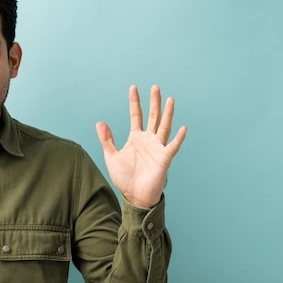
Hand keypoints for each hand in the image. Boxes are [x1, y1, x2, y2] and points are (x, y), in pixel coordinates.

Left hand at [95, 85, 186, 207]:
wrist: (135, 196)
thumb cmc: (124, 178)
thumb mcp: (112, 156)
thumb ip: (107, 140)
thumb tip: (99, 122)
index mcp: (136, 138)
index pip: (136, 115)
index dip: (135, 102)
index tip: (133, 88)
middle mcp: (149, 140)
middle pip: (153, 116)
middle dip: (154, 102)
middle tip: (155, 87)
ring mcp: (158, 148)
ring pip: (164, 127)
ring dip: (168, 113)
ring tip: (170, 99)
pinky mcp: (164, 159)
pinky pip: (172, 146)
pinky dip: (178, 138)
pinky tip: (183, 128)